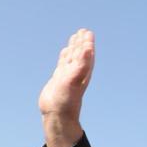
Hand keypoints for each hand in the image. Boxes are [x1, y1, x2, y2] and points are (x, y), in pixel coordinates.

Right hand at [38, 28, 94, 146]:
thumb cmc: (67, 100)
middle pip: (80, 53)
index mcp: (82, 72)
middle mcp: (76, 73)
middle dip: (82, 42)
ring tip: (75, 36)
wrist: (56, 114)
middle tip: (83, 31)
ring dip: (74, 47)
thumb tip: (89, 49)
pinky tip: (65, 51)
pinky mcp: (59, 79)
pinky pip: (63, 64)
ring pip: (72, 57)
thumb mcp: (74, 80)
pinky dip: (65, 56)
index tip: (87, 32)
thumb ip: (82, 64)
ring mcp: (67, 76)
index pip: (86, 53)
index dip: (87, 42)